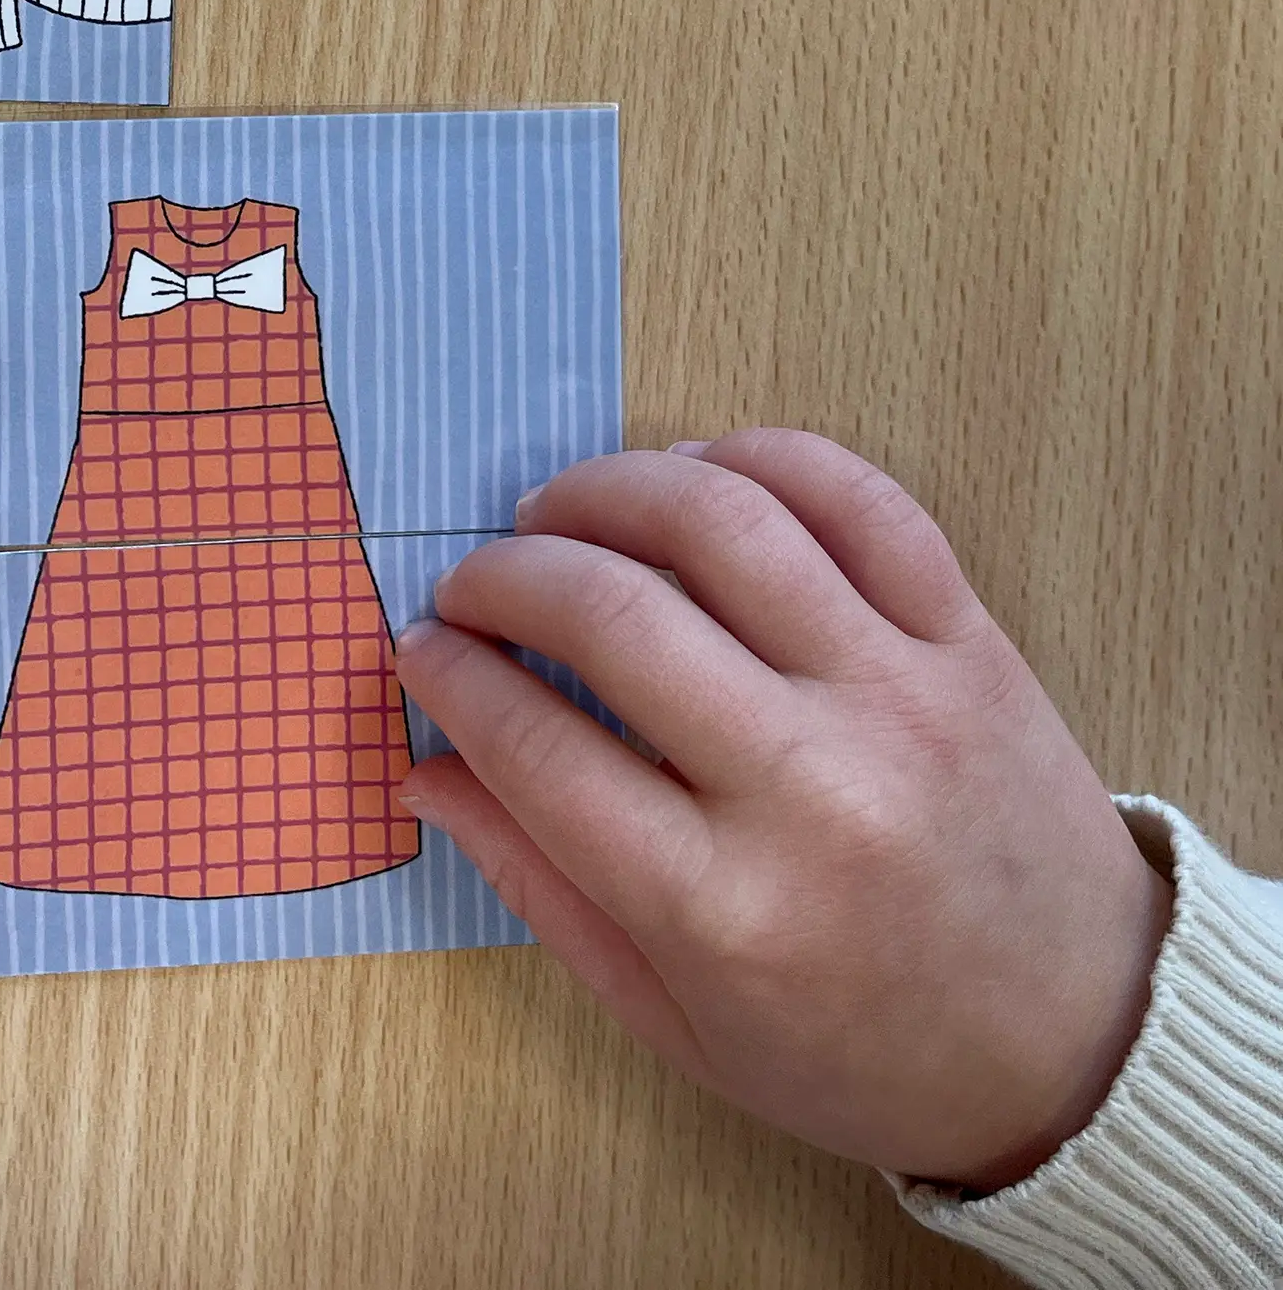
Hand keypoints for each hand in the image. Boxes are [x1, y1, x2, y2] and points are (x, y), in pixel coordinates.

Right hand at [394, 429, 1171, 1190]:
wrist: (1089, 1048)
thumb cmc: (861, 1052)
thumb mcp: (677, 1020)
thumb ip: (537, 887)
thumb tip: (421, 768)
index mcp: (723, 908)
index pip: (534, 745)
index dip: (451, 678)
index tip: (421, 650)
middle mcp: (811, 787)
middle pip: (612, 615)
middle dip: (504, 577)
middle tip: (473, 582)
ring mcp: (901, 697)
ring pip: (725, 525)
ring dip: (609, 491)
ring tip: (560, 511)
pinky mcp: (972, 641)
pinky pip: (859, 499)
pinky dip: (758, 458)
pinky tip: (696, 477)